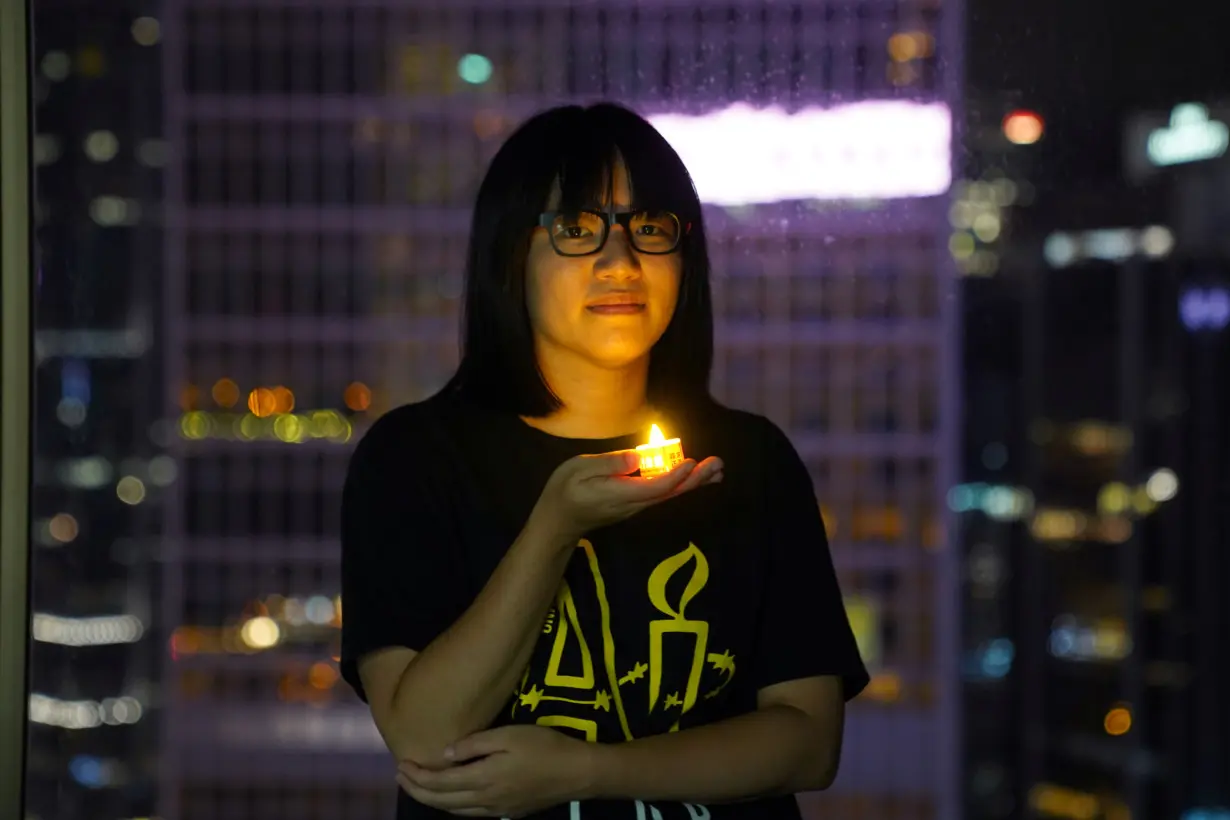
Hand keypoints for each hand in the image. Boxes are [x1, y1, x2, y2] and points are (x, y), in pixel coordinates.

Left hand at [396, 725, 594, 817]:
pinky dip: (454, 807)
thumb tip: (445, 754)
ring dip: (433, 801)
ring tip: (419, 789)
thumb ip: (475, 745)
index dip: (417, 777)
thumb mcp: (508, 736)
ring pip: (456, 811)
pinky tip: (452, 799)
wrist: (577, 772)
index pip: (439, 783)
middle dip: (418, 790)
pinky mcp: (509, 812)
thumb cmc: (543, 747)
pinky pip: (472, 814)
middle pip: (443, 801)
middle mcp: (485, 800)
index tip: (402, 765)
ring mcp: (498, 809)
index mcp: (483, 779)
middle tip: (400, 777)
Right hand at [531, 449, 722, 546]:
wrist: (558, 521)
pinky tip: (693, 477)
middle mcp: (634, 503)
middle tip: (719, 465)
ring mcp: (636, 506)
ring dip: (694, 482)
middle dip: (695, 479)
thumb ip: (609, 464)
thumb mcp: (579, 469)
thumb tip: (637, 457)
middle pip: (671, 492)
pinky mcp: (636, 504)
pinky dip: (681, 484)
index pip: (655, 486)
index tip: (692, 461)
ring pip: (670, 495)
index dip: (675, 475)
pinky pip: (663, 494)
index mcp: (621, 494)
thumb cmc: (564, 491)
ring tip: (717, 471)